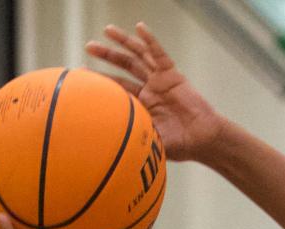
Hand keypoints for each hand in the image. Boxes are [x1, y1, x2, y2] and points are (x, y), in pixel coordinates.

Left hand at [86, 23, 221, 160]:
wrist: (203, 139)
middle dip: (107, 55)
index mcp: (142, 104)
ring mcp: (161, 80)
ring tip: (107, 30)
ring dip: (124, 42)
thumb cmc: (179, 145)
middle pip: (124, 65)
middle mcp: (150, 88)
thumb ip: (133, 134)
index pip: (117, 87)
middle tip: (89, 46)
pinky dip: (150, 40)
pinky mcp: (173, 74)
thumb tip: (108, 138)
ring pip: (139, 55)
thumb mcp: (150, 139)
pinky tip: (139, 28)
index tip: (81, 73)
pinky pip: (159, 54)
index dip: (100, 79)